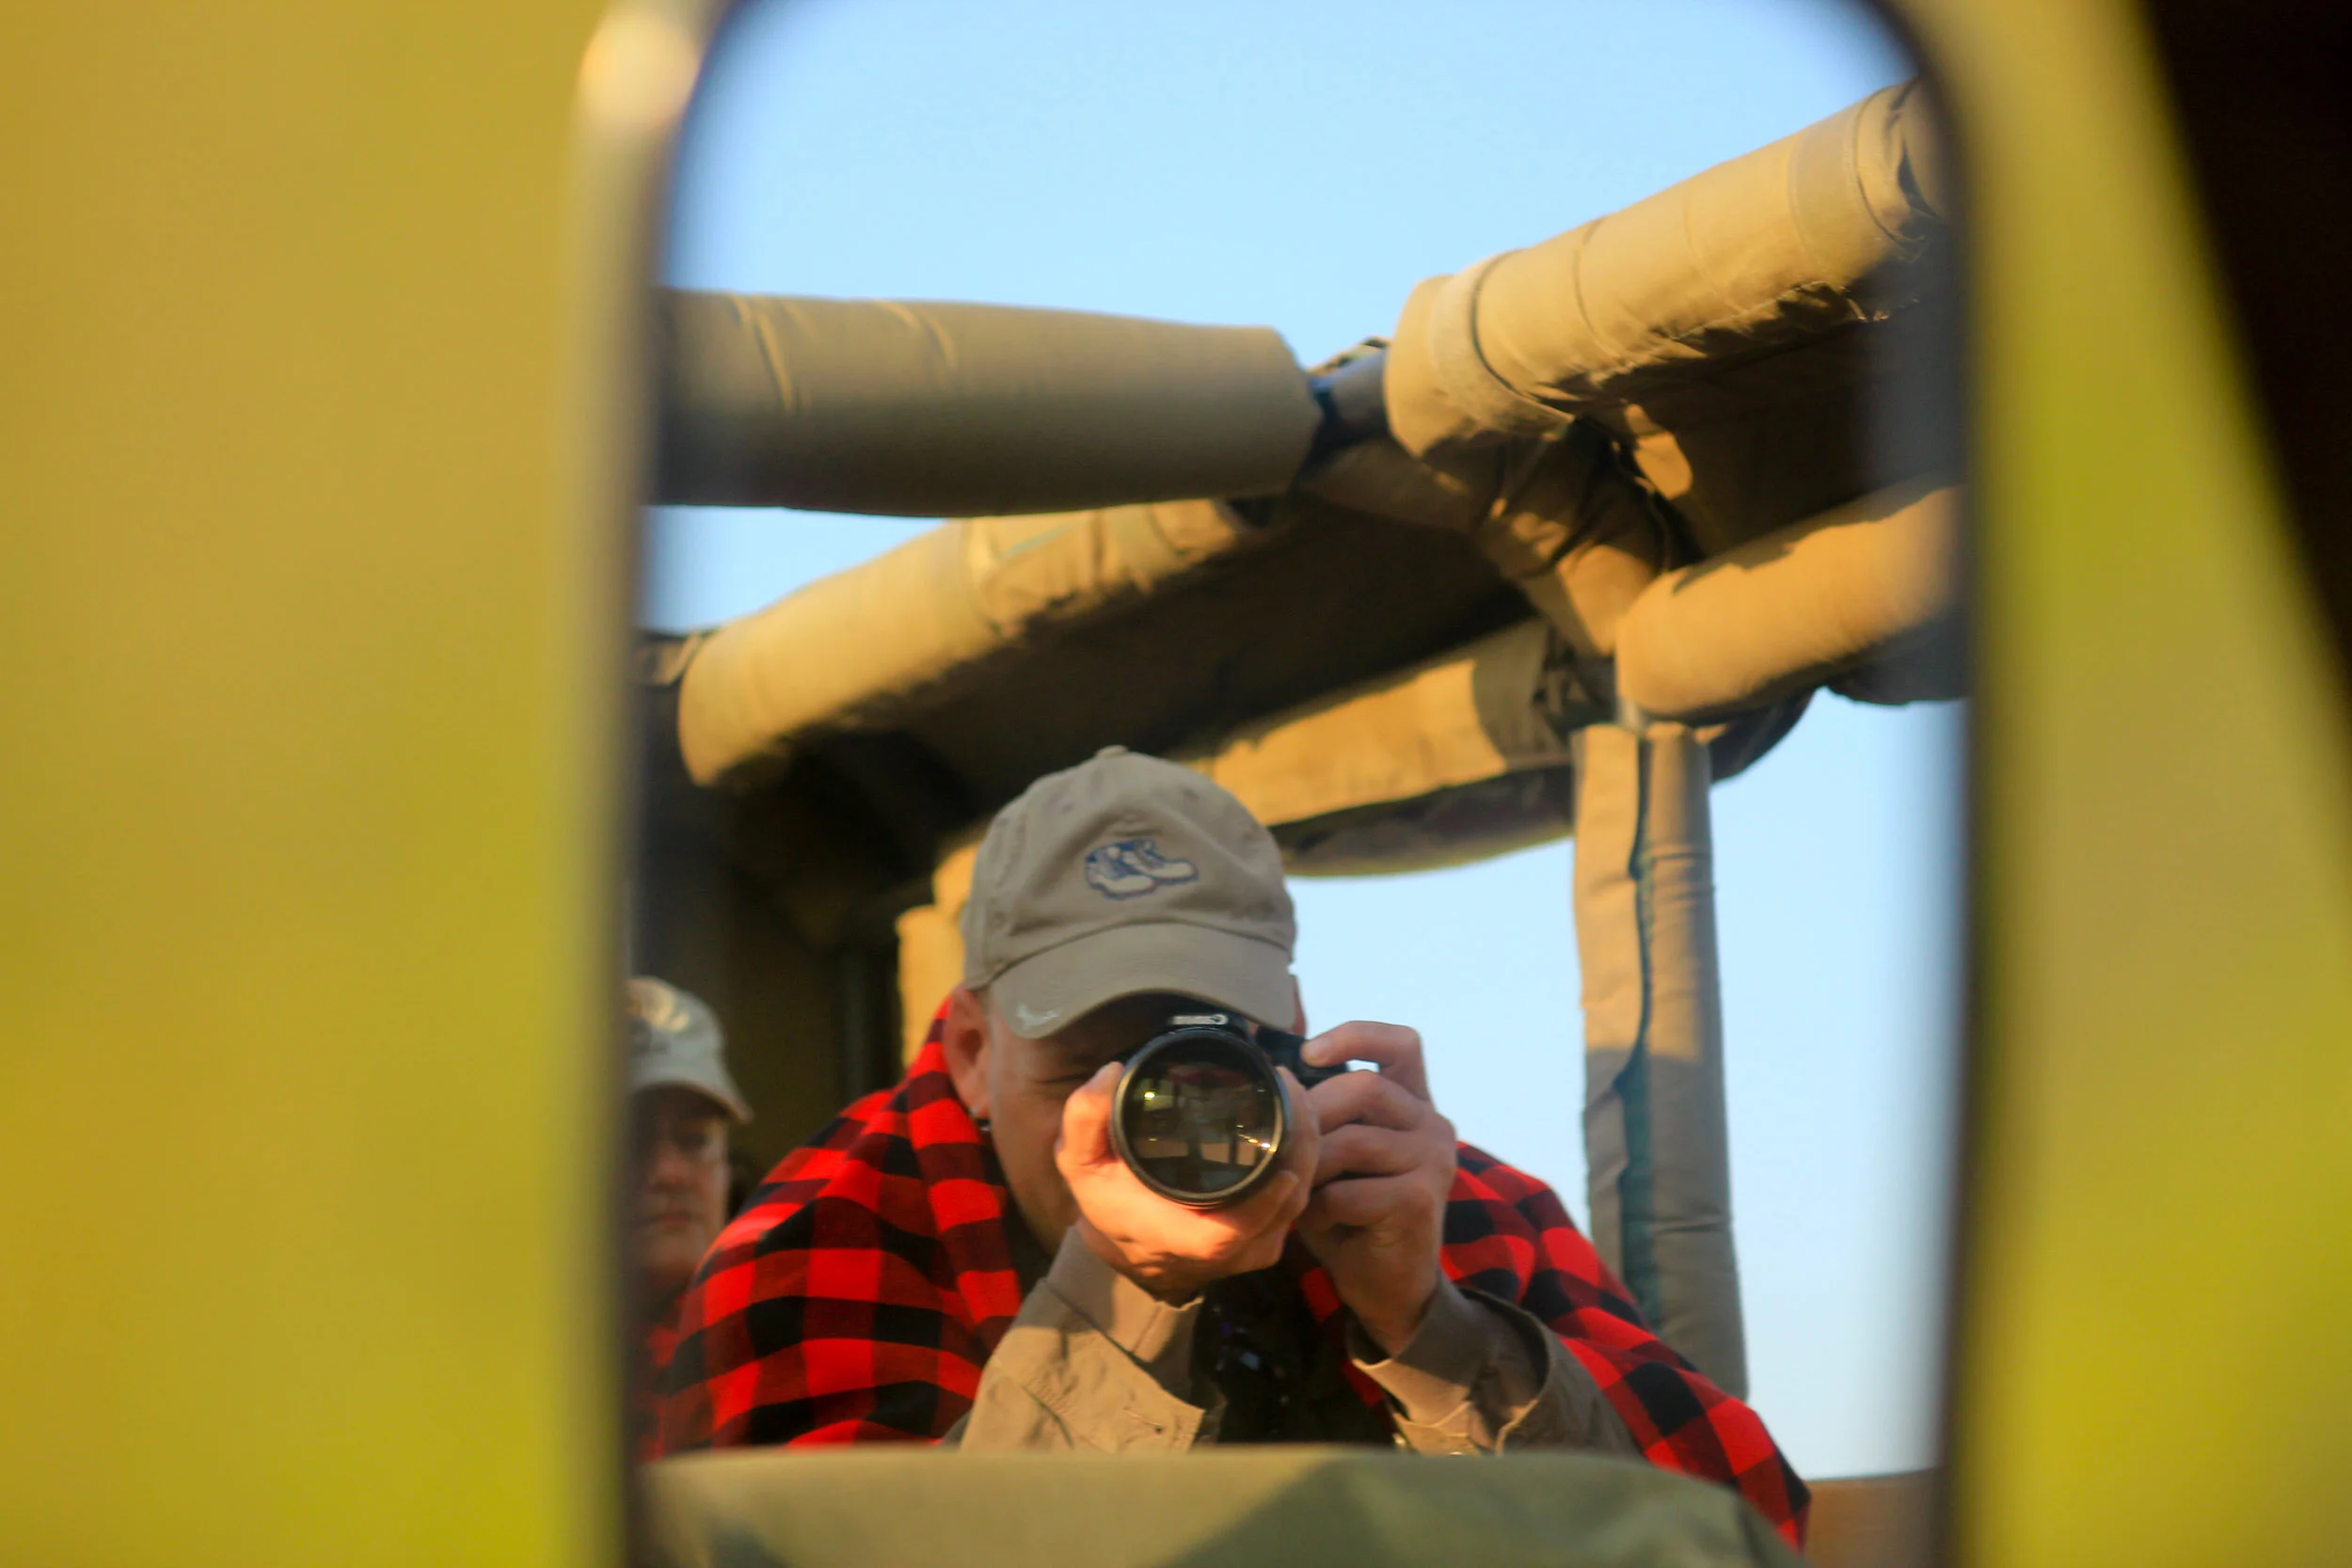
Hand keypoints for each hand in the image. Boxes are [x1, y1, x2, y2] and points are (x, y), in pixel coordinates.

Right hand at [1056, 1059, 1316, 1302]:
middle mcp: (1228, 1251)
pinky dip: (1304, 1160)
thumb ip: (1086, 1120)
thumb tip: (1111, 1073)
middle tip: (1290, 1085)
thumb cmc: (1109, 1200)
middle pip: (1285, 1207)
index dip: (1265, 1200)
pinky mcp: (1267, 1237)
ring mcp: (1253, 1247)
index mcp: (1185, 1238)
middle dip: (1300, 1146)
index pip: (1235, 1230)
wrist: (1128, 1239)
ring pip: (1299, 1202)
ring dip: (1307, 1147)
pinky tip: (1298, 1119)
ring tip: (1295, 1091)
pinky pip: (1298, 1202)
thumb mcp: (1081, 1162)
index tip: (1283, 1152)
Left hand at [1294, 1022, 1456, 1355]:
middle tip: (1285, 1147)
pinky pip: (1349, 1191)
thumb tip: (1275, 1081)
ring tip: (1299, 1190)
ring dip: (1311, 1168)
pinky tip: (1318, 1222)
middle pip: (1365, 1088)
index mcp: (1413, 1103)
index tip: (1309, 1052)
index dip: (1355, 1036)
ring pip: (1352, 1141)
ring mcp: (1434, 1161)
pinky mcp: (1421, 1200)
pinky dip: (1320, 1209)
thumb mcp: (1334, 1155)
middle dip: (1312, 1114)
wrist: (1387, 1285)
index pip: (1400, 1044)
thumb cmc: (1352, 1213)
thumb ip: (1320, 1118)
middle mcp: (1432, 1124)